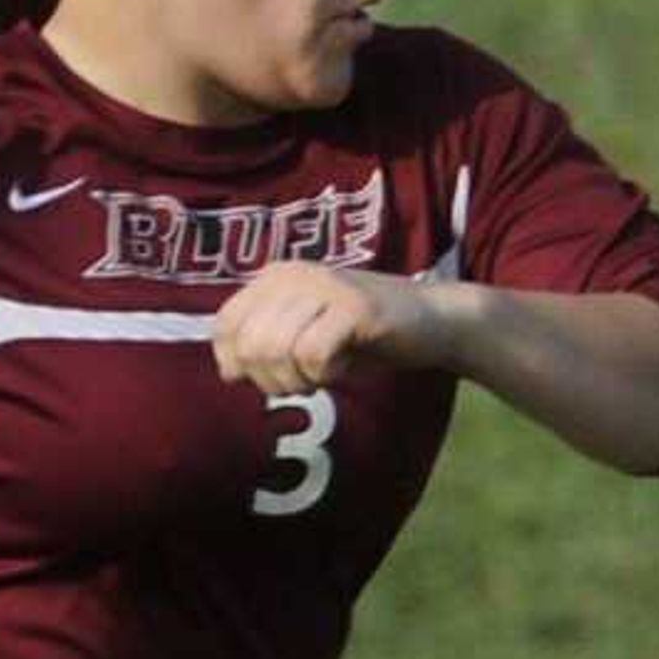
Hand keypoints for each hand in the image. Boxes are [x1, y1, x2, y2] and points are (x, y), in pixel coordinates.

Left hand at [210, 263, 436, 398]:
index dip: (237, 362)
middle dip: (272, 379)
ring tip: (322, 376)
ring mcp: (324, 288)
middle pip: (250, 344)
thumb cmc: (365, 334)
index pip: (225, 325)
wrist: (433, 319)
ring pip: (278, 350)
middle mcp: (294, 275)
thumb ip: (265, 345)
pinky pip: (315, 355)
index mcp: (275, 277)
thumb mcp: (306, 334)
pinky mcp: (354, 307)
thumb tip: (228, 372)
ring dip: (299, 380)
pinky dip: (327, 374)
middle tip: (303, 383)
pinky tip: (345, 368)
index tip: (269, 378)